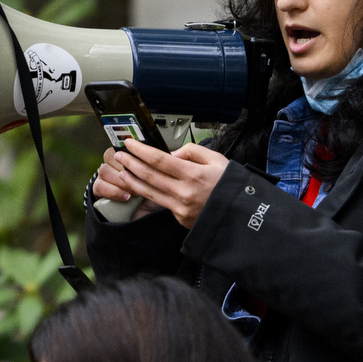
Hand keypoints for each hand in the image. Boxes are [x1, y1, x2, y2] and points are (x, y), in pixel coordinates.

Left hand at [102, 138, 229, 228]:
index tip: (130, 144)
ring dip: (133, 180)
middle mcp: (184, 192)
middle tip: (121, 155)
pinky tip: (142, 187)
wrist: (241, 214)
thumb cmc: (230, 185)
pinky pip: (162, 203)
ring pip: (149, 192)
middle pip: (149, 175)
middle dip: (131, 163)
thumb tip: (172, 154)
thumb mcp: (216, 159)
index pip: (159, 159)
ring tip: (123, 171)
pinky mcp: (180, 218)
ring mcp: (181, 208)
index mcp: (193, 174)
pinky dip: (149, 193)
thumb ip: (192, 151)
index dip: (141, 151)